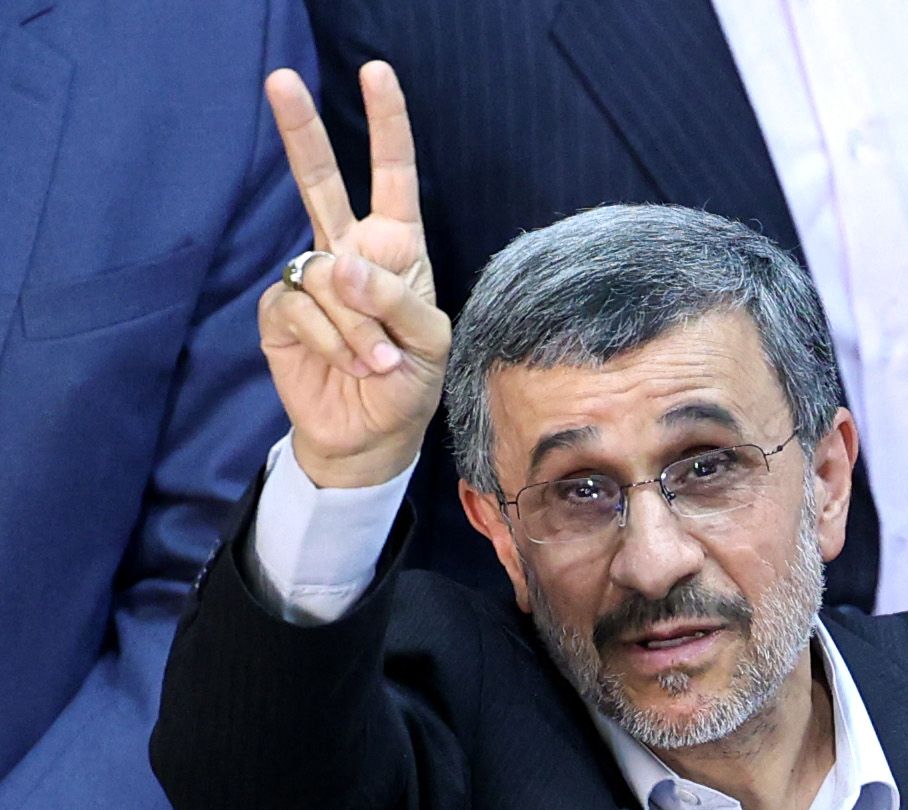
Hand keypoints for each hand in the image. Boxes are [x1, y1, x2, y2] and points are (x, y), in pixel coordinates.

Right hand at [259, 63, 449, 487]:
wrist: (370, 438)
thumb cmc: (409, 385)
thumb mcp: (428, 343)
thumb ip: (396, 300)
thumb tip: (340, 266)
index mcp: (396, 248)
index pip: (392, 177)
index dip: (386, 126)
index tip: (376, 73)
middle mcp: (349, 252)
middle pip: (321, 182)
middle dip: (302, 132)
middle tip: (279, 80)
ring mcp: (312, 279)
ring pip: (327, 277)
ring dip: (356, 328)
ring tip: (375, 363)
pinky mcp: (282, 311)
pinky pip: (304, 309)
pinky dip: (332, 342)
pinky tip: (347, 365)